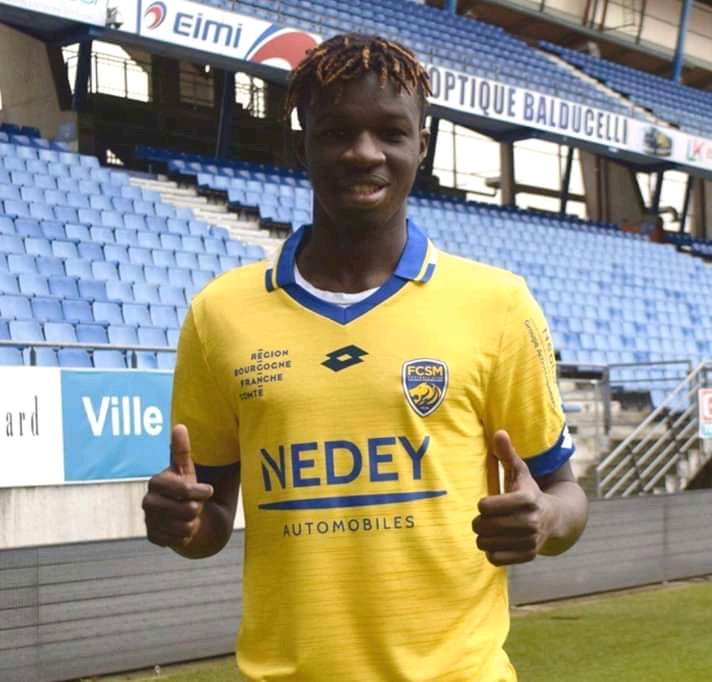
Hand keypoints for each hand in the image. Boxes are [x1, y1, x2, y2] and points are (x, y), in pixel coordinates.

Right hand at [142, 424, 213, 548]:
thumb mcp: (187, 469)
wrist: (182, 516)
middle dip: (197, 508)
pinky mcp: (153, 538)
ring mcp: (149, 521)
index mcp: (156, 482)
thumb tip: (179, 426)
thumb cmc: (186, 488)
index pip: (185, 490)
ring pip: (185, 526)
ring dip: (193, 522)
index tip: (209, 491)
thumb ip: (182, 450)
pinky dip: (186, 535)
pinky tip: (182, 528)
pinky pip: (179, 540)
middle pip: (187, 510)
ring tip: (189, 516)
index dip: (201, 492)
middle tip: (195, 505)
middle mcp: (148, 502)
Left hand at [472, 430, 553, 565]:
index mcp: (527, 498)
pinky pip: (495, 559)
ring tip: (490, 529)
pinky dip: (491, 552)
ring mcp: (530, 540)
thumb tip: (499, 432)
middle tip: (484, 518)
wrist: (555, 518)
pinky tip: (497, 542)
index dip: (483, 505)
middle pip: (484, 526)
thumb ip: (508, 453)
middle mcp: (531, 521)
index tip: (486, 503)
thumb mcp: (520, 471)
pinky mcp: (528, 555)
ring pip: (486, 544)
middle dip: (479, 522)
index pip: (486, 506)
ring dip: (483, 537)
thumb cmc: (529, 491)